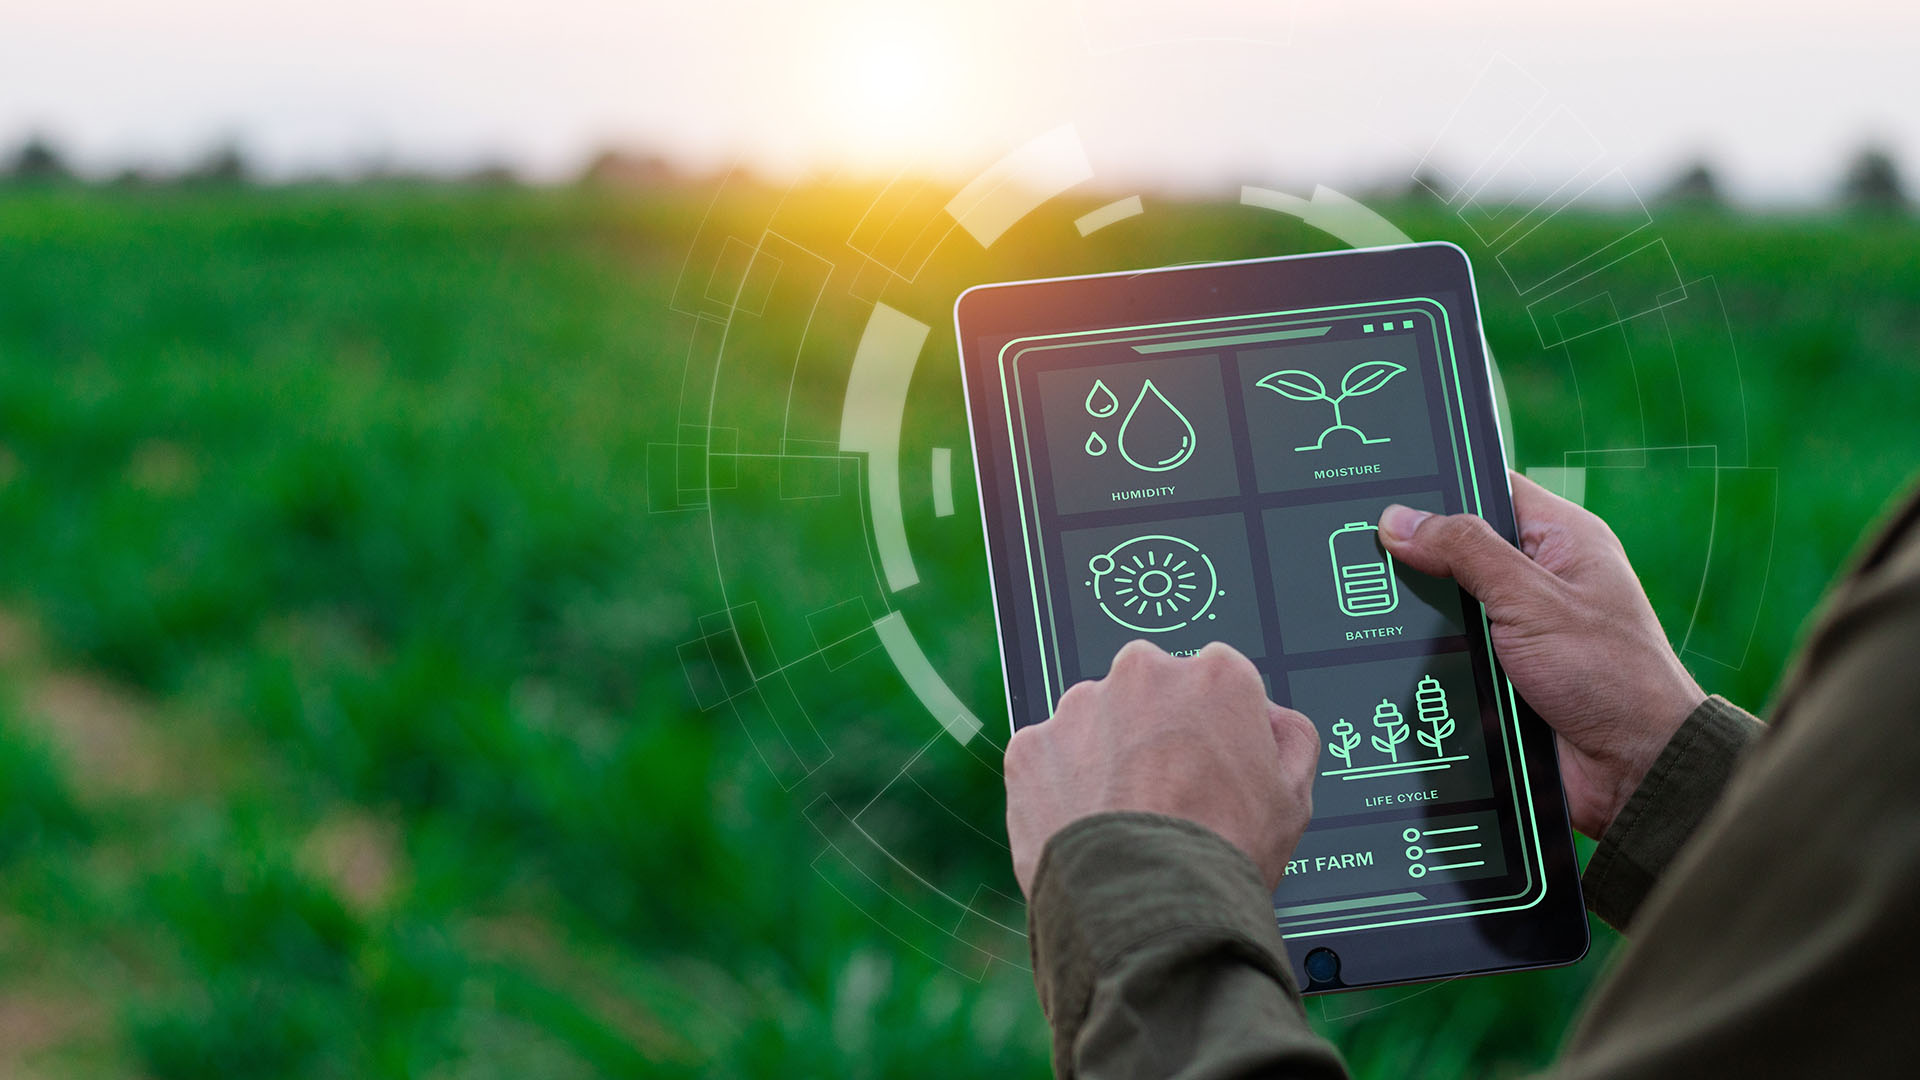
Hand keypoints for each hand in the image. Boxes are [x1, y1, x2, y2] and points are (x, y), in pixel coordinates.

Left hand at [1003, 641, 1319, 896]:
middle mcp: (1145, 674)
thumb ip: (1289, 739)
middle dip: (1153, 733)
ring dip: (1104, 757)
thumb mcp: (1292, 800)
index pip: (1214, 683)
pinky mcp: (1032, 746)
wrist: (1149, 907)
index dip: (1214, 728)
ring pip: (1094, 722)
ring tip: (1121, 820)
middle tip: (1163, 795)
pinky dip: (1060, 788)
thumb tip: (1273, 720)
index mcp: (1216, 676)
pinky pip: (1048, 759)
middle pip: (1149, 693)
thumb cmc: (1224, 855)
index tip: (1206, 764)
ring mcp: (1081, 707)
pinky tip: (1086, 826)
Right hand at [1377, 470, 1705, 838]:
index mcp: (1563, 540)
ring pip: (1448, 607)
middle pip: (1460, 550)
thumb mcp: (1530, 600)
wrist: (1634, 772)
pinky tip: (1389, 658)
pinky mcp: (1505, 674)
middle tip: (1361, 557)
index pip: (1491, 488)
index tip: (1382, 491)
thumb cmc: (1608, 675)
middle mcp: (1541, 579)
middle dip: (1418, 559)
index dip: (1441, 487)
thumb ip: (1464, 552)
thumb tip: (1399, 519)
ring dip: (1421, 617)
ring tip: (1365, 610)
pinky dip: (1429, 659)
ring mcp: (1522, 629)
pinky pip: (1452, 654)